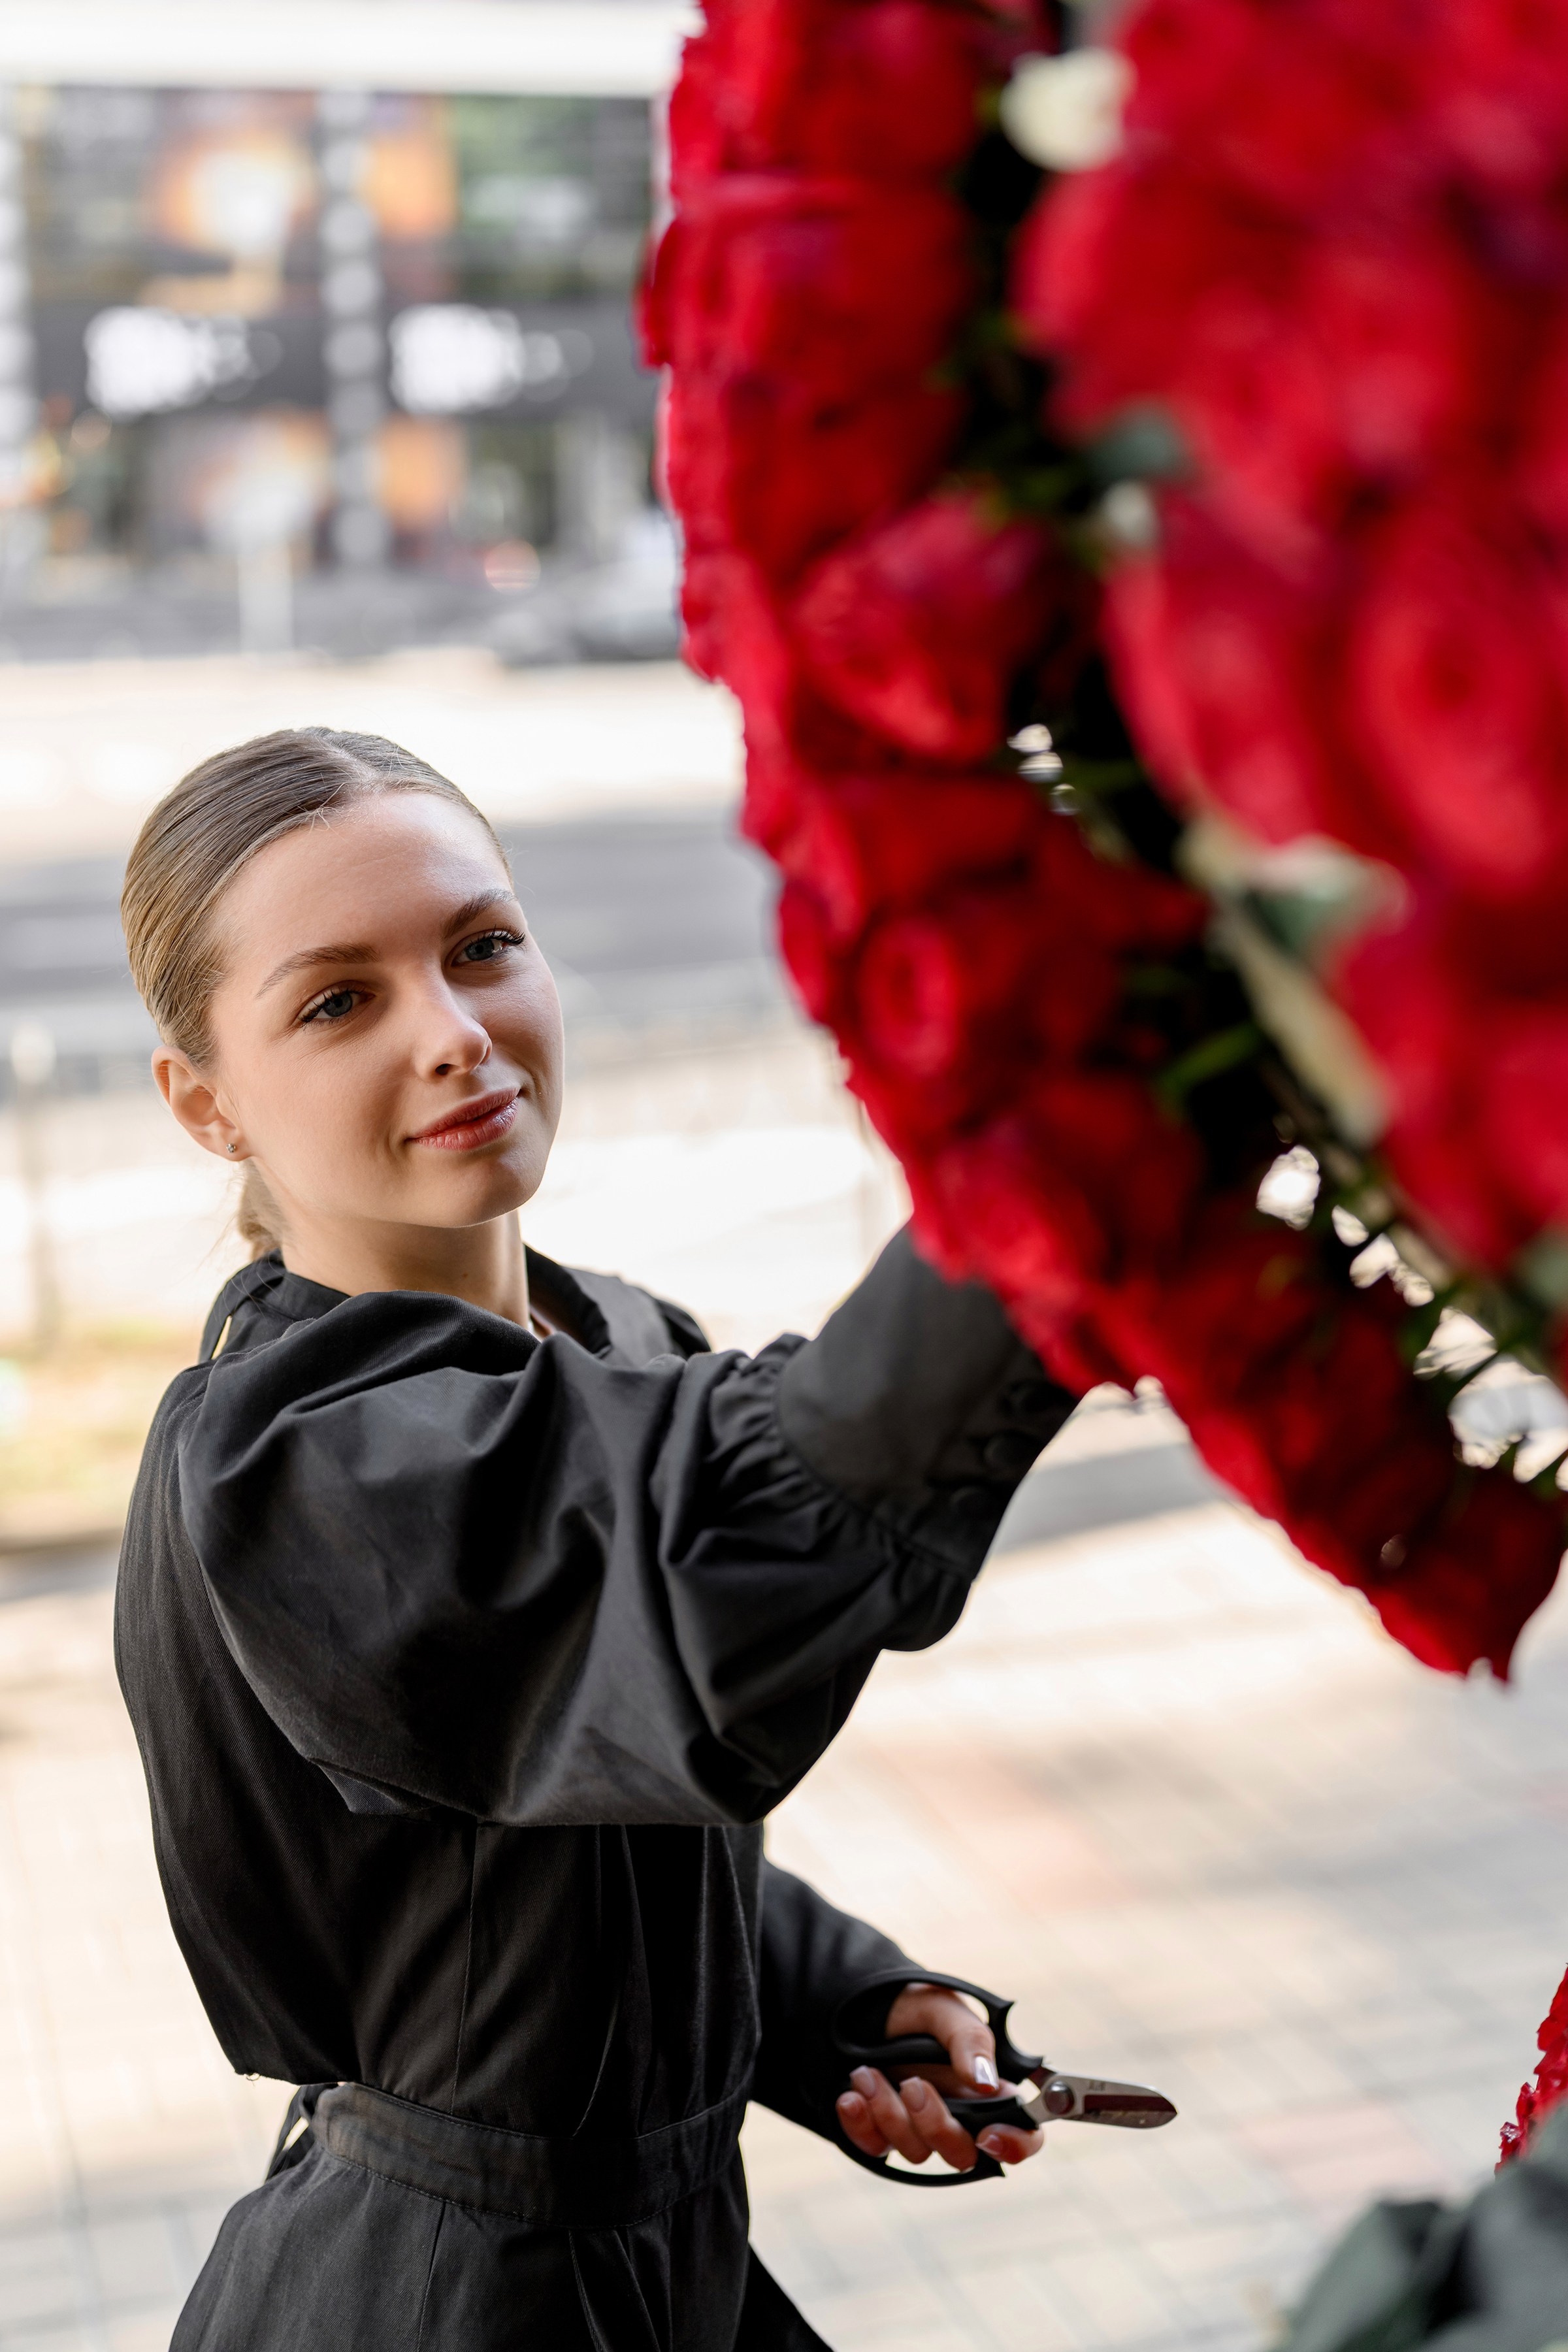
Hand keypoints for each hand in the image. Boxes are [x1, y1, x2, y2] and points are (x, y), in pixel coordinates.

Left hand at [835, 1982, 1044, 2173]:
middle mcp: (959, 2118)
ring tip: (866, 2071)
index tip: (988, 2136)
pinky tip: (850, 2096)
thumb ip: (969, 2040)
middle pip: (963, 2155)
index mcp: (988, 2089)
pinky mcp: (882, 2136)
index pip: (1021, 2134)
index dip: (1015, 2144)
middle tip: (911, 2083)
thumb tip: (984, 2082)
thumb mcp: (944, 2009)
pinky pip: (875, 2149)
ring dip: (888, 2111)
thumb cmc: (916, 2008)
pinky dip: (860, 2124)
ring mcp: (919, 2131)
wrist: (861, 2007)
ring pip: (915, 2152)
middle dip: (934, 2123)